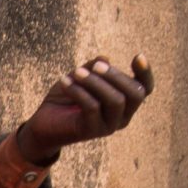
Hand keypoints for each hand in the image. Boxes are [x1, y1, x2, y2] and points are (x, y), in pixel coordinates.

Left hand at [15, 55, 153, 164]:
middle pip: (134, 94)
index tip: (138, 56)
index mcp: (124, 103)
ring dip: (96, 83)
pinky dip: (79, 91)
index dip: (145, 73)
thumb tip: (104, 58)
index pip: (144, 89)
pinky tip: (65, 81)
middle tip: (96, 65)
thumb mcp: (80, 77)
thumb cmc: (64, 98)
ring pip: (115, 101)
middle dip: (117, 75)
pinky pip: (93, 108)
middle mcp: (122, 117)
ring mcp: (108, 126)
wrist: (42, 124)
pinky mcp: (92, 132)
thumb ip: (93, 68)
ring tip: (76, 72)